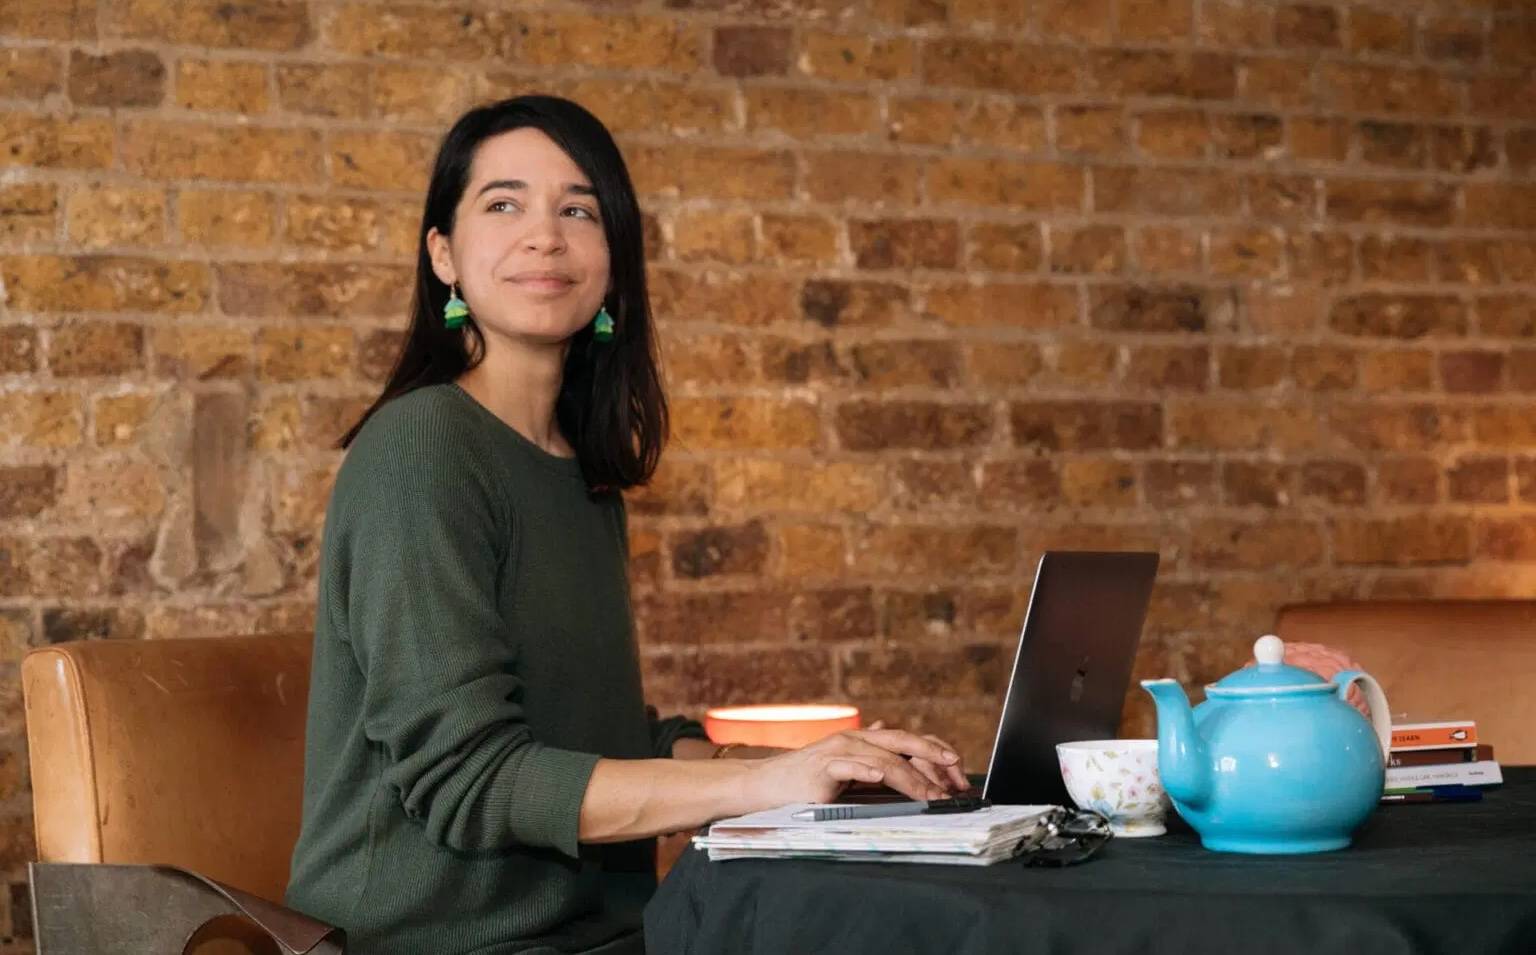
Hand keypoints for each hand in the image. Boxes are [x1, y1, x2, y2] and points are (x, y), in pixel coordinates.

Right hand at [744, 723, 967, 805]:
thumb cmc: (806, 781)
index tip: (958, 770)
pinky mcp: (821, 768)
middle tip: (957, 772)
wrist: (766, 785)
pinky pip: (846, 766)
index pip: (907, 740)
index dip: (935, 751)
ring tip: (931, 793)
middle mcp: (854, 739)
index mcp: (864, 741)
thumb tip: (892, 744)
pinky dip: (863, 769)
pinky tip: (878, 775)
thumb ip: (870, 759)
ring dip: (910, 776)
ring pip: (881, 759)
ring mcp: (837, 751)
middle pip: (901, 742)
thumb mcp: (846, 768)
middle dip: (933, 756)